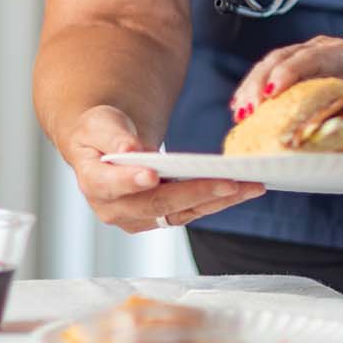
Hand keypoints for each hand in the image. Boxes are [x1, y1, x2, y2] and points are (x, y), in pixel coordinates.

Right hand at [62, 104, 263, 232]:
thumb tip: (128, 151)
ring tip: (249, 186)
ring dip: (217, 200)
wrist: (108, 145)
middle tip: (228, 182)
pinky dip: (217, 201)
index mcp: (93, 182)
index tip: (152, 175)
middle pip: (156, 204)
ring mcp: (138, 218)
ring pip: (180, 213)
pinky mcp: (159, 219)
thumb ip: (113, 136)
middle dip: (195, 193)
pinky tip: (242, 189)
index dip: (131, 182)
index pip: (111, 185)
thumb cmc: (102, 131)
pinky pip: (190, 212)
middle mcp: (114, 209)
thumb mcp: (100, 123)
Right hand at [230, 36, 342, 151]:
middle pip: (287, 57)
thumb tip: (335, 130)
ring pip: (275, 62)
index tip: (272, 92)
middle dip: (262, 82)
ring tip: (239, 113)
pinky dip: (257, 89)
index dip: (291, 72)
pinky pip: (274, 72)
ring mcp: (313, 55)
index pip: (316, 57)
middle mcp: (328, 49)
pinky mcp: (303, 66)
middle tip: (247, 111)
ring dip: (254, 86)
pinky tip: (243, 108)